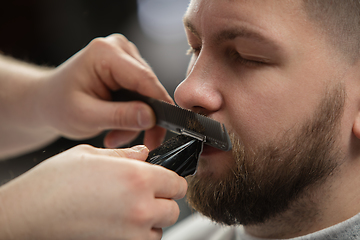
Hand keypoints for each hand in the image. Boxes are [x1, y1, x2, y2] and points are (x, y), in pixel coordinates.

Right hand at [0, 145, 186, 239]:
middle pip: (173, 208)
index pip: (177, 183)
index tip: (164, 180)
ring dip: (152, 220)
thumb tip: (144, 154)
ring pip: (161, 228)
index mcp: (136, 177)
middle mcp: (140, 207)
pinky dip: (139, 234)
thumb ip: (125, 155)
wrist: (27, 215)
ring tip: (129, 210)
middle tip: (144, 194)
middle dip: (162, 201)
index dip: (171, 181)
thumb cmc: (53, 183)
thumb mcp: (90, 155)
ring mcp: (131, 233)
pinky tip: (120, 223)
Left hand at [36, 34, 172, 149]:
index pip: (144, 79)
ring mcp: (125, 57)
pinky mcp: (128, 69)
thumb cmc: (57, 104)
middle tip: (123, 140)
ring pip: (148, 95)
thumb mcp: (85, 116)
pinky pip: (143, 96)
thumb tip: (151, 117)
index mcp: (105, 52)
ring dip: (136, 121)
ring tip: (114, 135)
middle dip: (143, 119)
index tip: (162, 130)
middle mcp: (119, 49)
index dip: (158, 106)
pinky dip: (133, 115)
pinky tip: (117, 125)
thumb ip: (120, 116)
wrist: (47, 101)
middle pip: (149, 88)